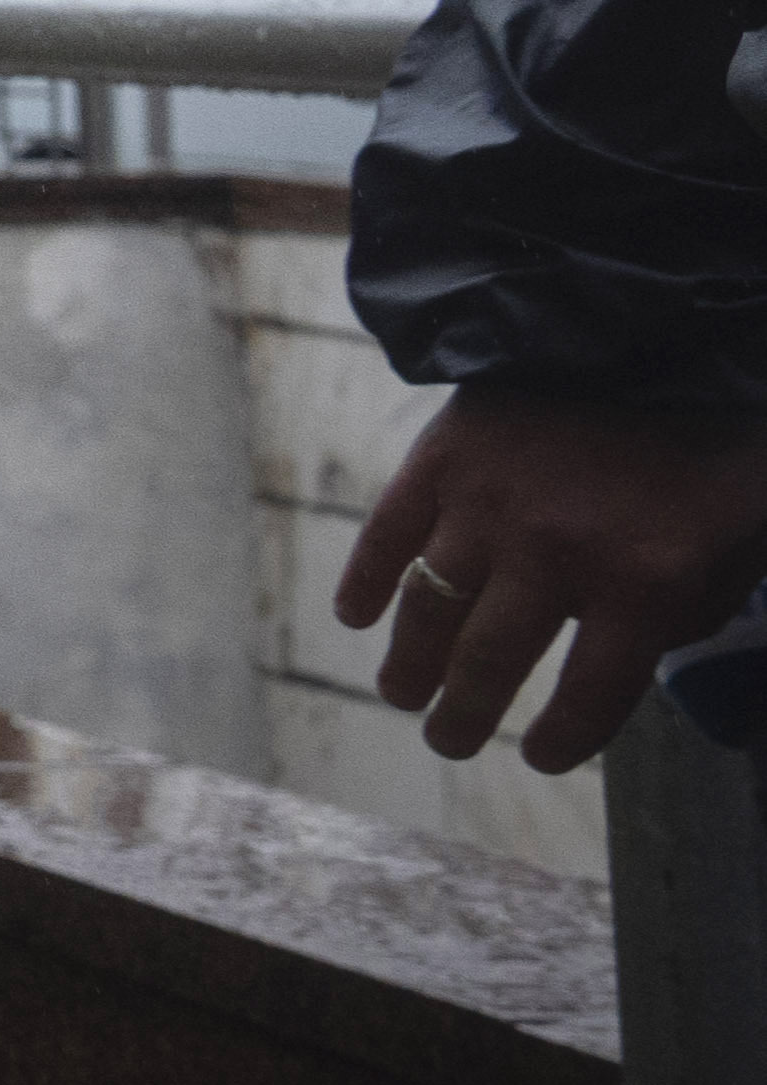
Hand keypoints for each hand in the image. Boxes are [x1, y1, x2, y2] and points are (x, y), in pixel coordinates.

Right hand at [340, 378, 766, 772]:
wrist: (661, 327)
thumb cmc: (714, 447)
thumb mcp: (738, 543)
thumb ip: (685, 609)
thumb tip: (627, 656)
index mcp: (642, 585)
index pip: (589, 698)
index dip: (562, 741)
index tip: (540, 757)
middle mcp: (555, 556)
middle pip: (490, 663)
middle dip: (464, 715)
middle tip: (448, 739)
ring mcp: (490, 506)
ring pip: (431, 609)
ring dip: (410, 664)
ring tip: (402, 694)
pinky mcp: (446, 458)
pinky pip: (391, 534)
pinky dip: (368, 581)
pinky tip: (357, 618)